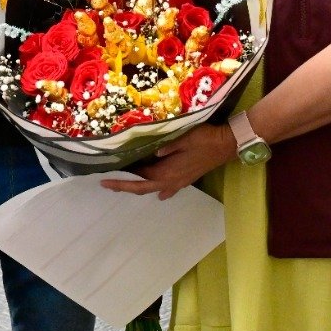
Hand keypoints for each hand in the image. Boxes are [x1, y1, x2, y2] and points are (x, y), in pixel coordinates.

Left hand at [100, 124, 236, 199]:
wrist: (226, 144)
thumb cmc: (205, 138)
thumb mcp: (185, 137)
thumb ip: (169, 146)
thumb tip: (154, 151)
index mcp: (167, 172)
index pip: (139, 179)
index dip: (122, 180)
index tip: (105, 180)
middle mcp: (170, 181)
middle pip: (142, 187)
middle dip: (124, 186)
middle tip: (106, 183)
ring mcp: (178, 182)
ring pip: (153, 188)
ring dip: (137, 186)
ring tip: (123, 183)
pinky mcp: (184, 179)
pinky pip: (167, 188)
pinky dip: (157, 189)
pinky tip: (157, 192)